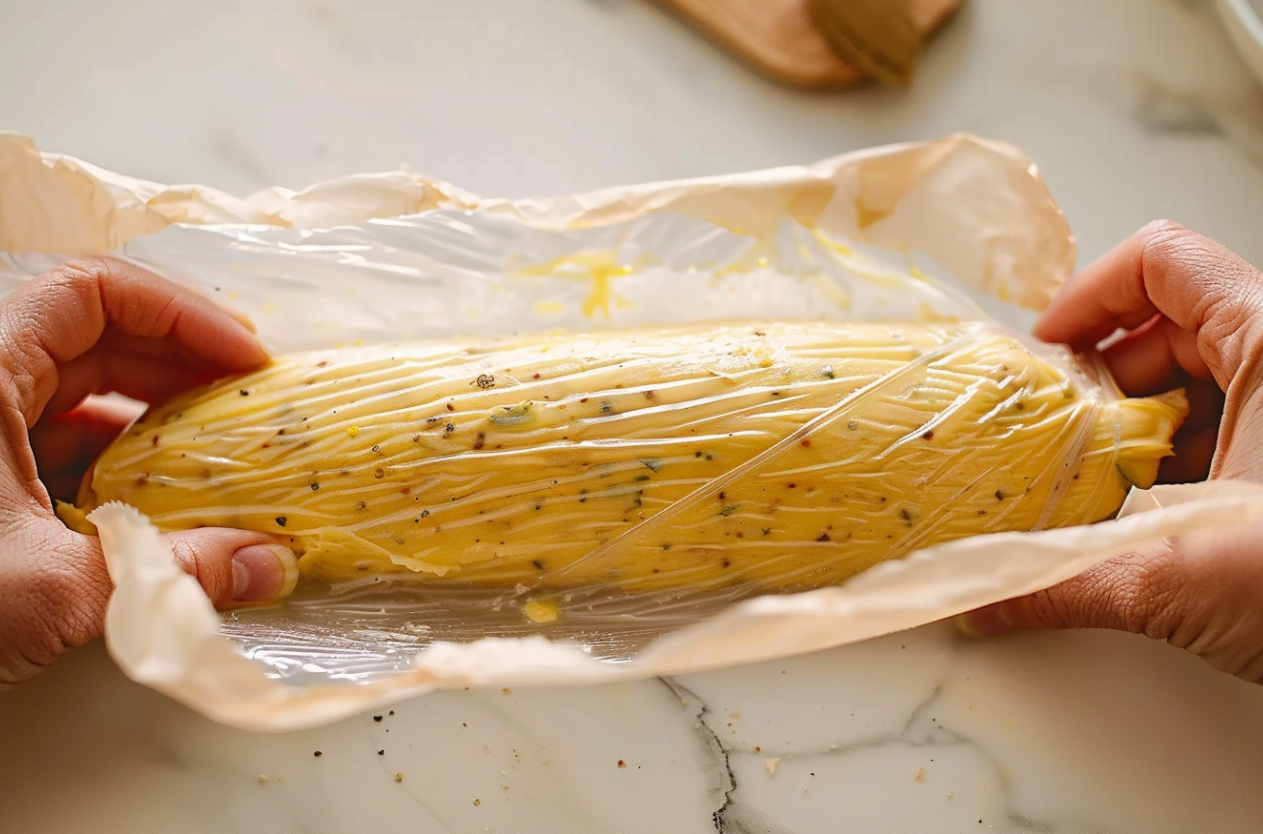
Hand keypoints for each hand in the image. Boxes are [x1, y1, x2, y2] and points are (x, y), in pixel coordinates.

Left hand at [0, 258, 296, 684]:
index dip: (178, 311)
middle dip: (182, 363)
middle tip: (250, 401)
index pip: (90, 292)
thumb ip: (169, 575)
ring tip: (221, 450)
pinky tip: (165, 501)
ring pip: (80, 391)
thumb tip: (268, 566)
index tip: (243, 354)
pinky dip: (120, 461)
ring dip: (157, 414)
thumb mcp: (47, 590)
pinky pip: (61, 444)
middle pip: (96, 336)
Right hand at [957, 221, 1262, 681]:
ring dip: (1134, 423)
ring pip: (1199, 379)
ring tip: (1095, 478)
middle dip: (1099, 377)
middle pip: (1169, 323)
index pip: (1160, 261)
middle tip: (1055, 431)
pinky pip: (1228, 425)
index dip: (1087, 297)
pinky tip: (1146, 511)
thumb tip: (988, 600)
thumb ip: (1065, 582)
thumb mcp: (1181, 577)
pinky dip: (1177, 456)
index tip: (1045, 354)